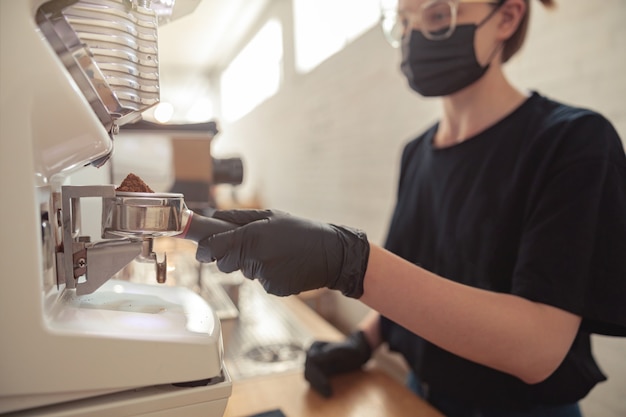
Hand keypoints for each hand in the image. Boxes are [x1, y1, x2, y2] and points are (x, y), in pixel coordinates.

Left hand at [196, 209, 369, 297]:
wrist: (332, 253)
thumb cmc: (301, 231)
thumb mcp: (271, 215)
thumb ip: (239, 218)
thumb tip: (213, 218)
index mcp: (251, 234)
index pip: (213, 247)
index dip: (204, 250)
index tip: (202, 251)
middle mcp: (254, 256)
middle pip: (224, 264)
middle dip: (230, 257)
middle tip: (251, 247)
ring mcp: (264, 275)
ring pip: (245, 272)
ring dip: (253, 265)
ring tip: (276, 253)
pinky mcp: (273, 288)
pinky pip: (262, 282)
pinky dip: (269, 275)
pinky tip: (285, 266)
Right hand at [304, 331, 371, 396]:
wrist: (357, 353)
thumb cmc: (351, 350)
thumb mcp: (343, 350)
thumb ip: (329, 353)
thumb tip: (312, 358)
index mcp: (315, 346)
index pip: (311, 361)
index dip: (317, 374)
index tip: (326, 385)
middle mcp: (311, 354)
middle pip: (308, 370)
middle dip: (317, 383)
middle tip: (328, 393)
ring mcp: (314, 363)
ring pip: (309, 377)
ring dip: (317, 386)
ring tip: (328, 394)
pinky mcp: (317, 371)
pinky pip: (313, 381)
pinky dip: (319, 387)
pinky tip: (327, 393)